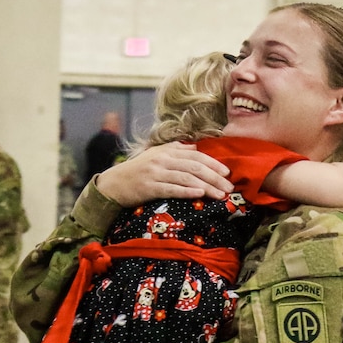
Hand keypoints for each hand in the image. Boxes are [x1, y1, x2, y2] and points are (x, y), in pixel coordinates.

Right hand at [94, 142, 233, 206]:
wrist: (113, 185)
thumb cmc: (137, 171)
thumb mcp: (155, 155)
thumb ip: (175, 150)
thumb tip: (195, 147)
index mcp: (167, 151)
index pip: (195, 155)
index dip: (213, 163)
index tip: (227, 172)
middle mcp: (162, 160)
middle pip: (194, 166)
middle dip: (215, 177)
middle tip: (229, 188)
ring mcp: (155, 173)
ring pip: (186, 178)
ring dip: (206, 186)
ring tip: (220, 195)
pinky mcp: (149, 188)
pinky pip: (171, 189)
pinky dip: (186, 191)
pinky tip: (199, 194)